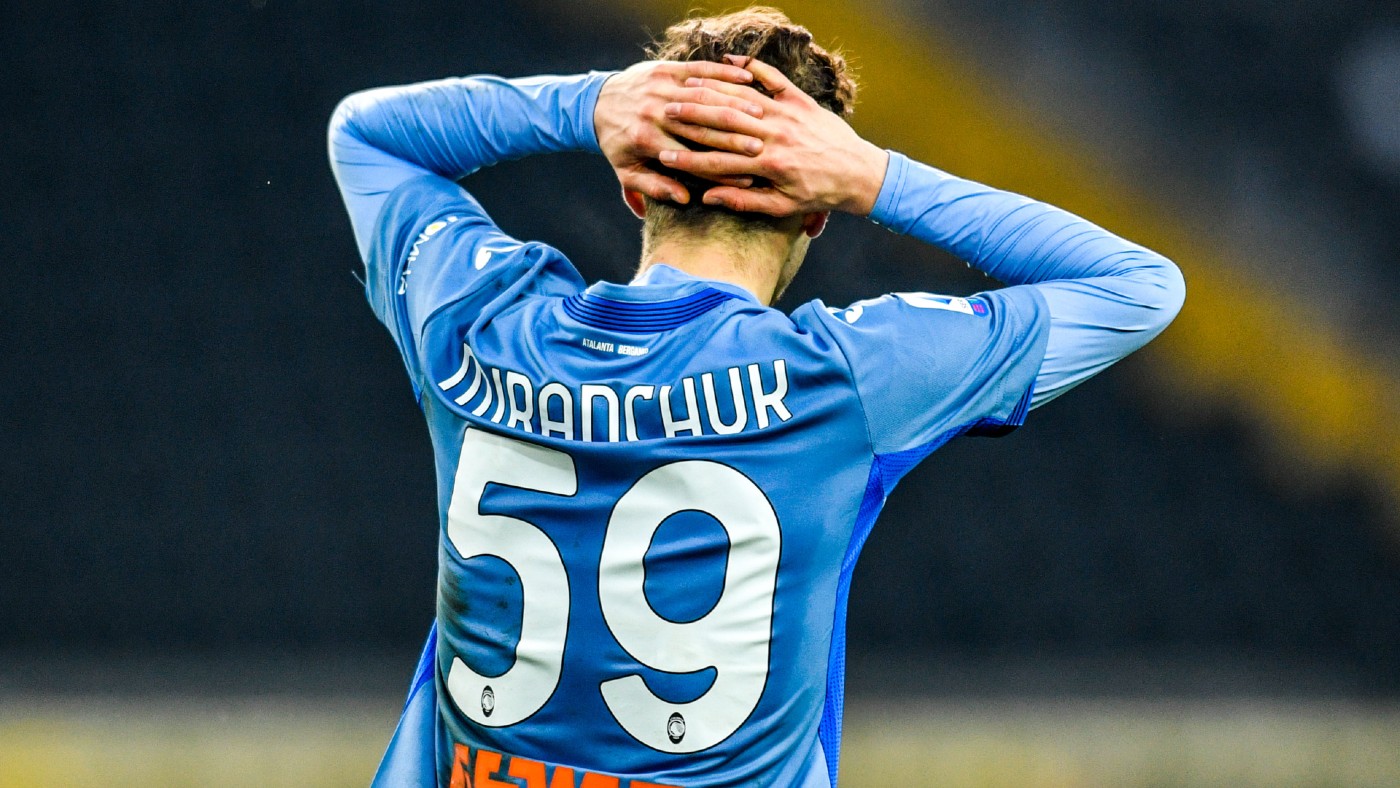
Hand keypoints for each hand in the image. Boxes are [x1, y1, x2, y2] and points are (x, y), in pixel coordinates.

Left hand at [594, 60, 767, 203]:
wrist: (597, 104)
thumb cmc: (618, 144)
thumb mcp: (628, 172)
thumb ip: (654, 188)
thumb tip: (683, 199)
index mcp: (648, 141)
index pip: (692, 159)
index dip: (721, 170)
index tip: (748, 180)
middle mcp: (655, 113)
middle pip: (704, 127)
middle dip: (735, 138)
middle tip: (763, 148)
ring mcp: (661, 88)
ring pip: (707, 97)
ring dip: (736, 106)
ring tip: (763, 118)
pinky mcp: (667, 69)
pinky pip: (701, 70)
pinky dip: (725, 74)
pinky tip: (748, 81)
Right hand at [655, 55, 888, 216]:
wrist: (859, 172)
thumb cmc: (818, 194)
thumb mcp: (782, 206)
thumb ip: (743, 200)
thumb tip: (707, 196)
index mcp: (768, 166)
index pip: (718, 162)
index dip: (687, 161)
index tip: (663, 157)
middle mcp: (776, 136)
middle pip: (723, 125)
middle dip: (691, 121)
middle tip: (664, 114)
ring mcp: (788, 114)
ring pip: (742, 99)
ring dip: (712, 92)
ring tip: (686, 89)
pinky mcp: (800, 99)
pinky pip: (771, 78)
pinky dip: (750, 68)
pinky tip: (729, 61)